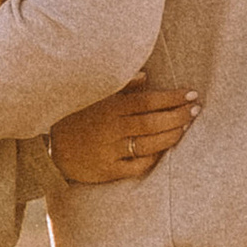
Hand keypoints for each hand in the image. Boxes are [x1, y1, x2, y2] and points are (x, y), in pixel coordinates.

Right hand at [53, 76, 197, 185]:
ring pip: (149, 144)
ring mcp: (109, 150)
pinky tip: (165, 150)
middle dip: (178, 115)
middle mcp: (110, 128)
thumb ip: (121, 86)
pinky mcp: (107, 170)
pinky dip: (153, 157)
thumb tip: (146, 76)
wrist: (50, 150)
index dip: (172, 97)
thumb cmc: (77, 117)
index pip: (148, 100)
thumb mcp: (94, 96)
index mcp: (109, 107)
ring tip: (186, 128)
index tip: (191, 94)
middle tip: (196, 110)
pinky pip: (138, 165)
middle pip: (153, 122)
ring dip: (172, 135)